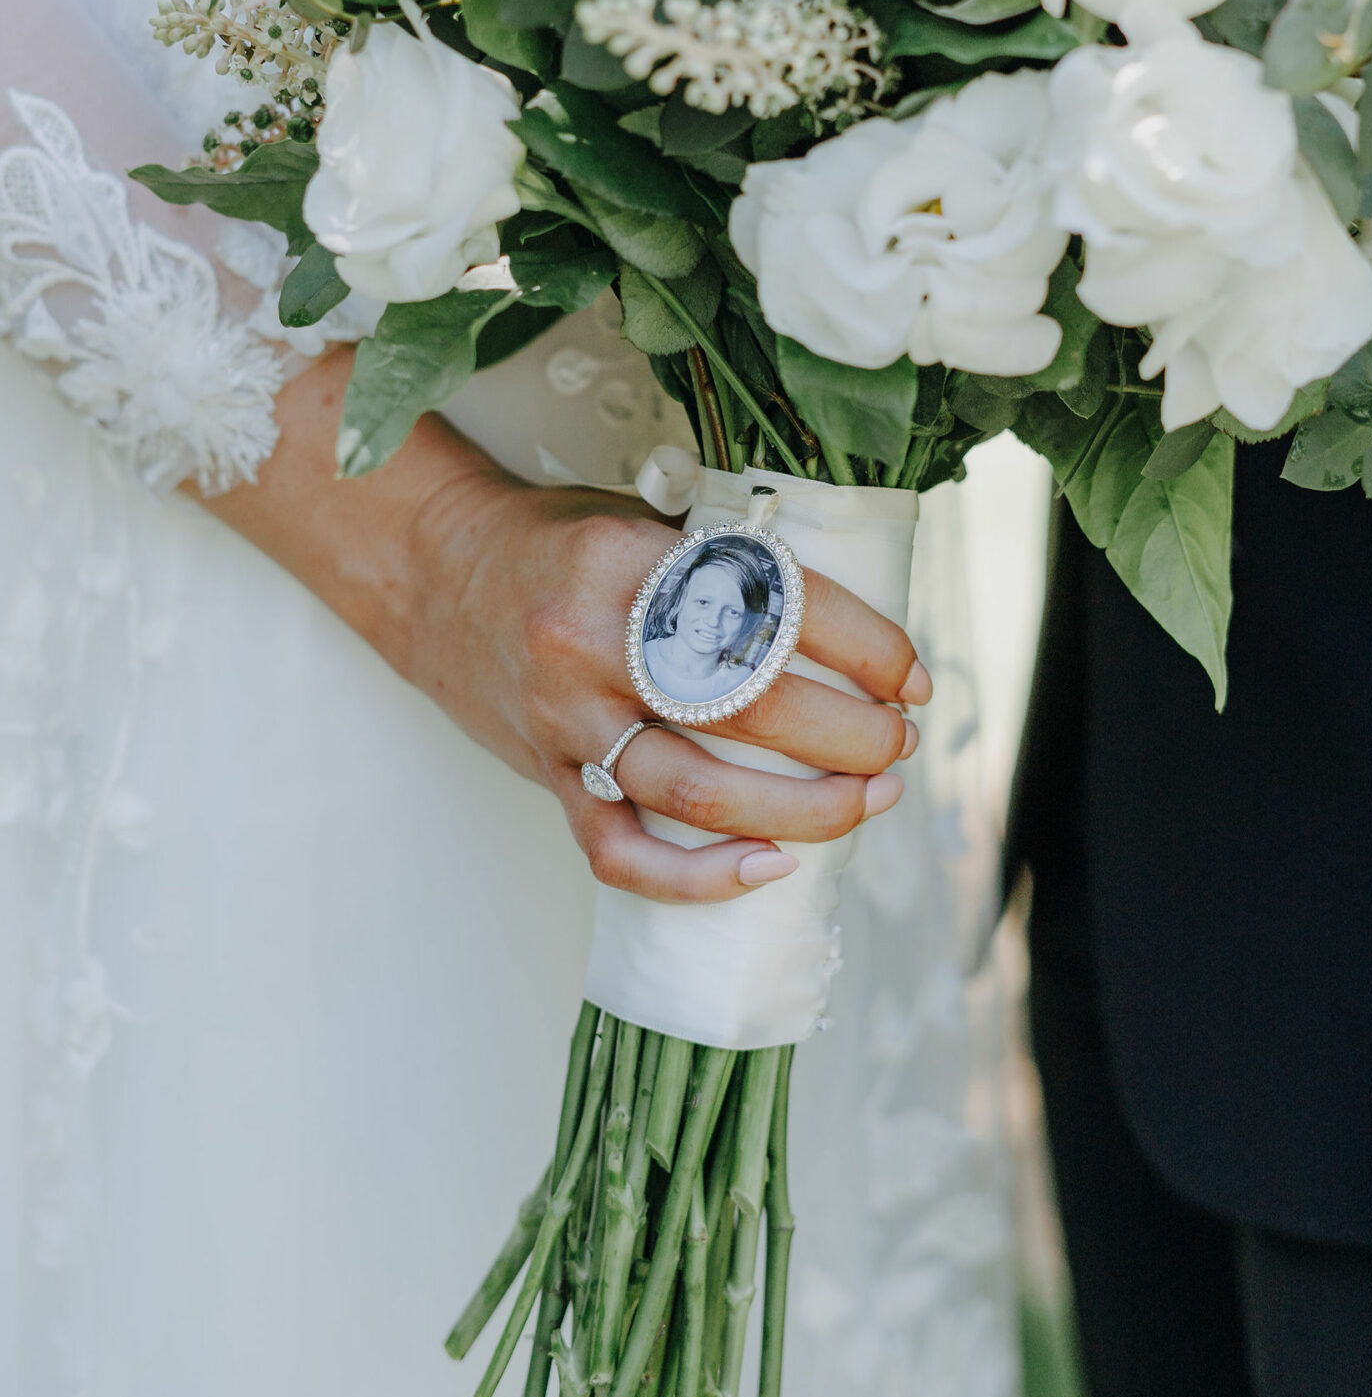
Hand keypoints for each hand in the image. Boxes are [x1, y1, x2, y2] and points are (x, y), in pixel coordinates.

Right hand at [409, 471, 927, 900]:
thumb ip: (727, 564)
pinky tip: (769, 868)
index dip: (867, 649)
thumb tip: (852, 622)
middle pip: (752, 707)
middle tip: (899, 743)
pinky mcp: (549, 775)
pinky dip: (699, 877)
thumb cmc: (558, 544)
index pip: (779, 608)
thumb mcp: (645, 519)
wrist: (436, 570)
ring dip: (804, 808)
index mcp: (635, 560)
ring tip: (867, 800)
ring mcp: (567, 718)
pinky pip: (622, 851)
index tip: (911, 676)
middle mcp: (596, 643)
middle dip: (851, 737)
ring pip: (700, 791)